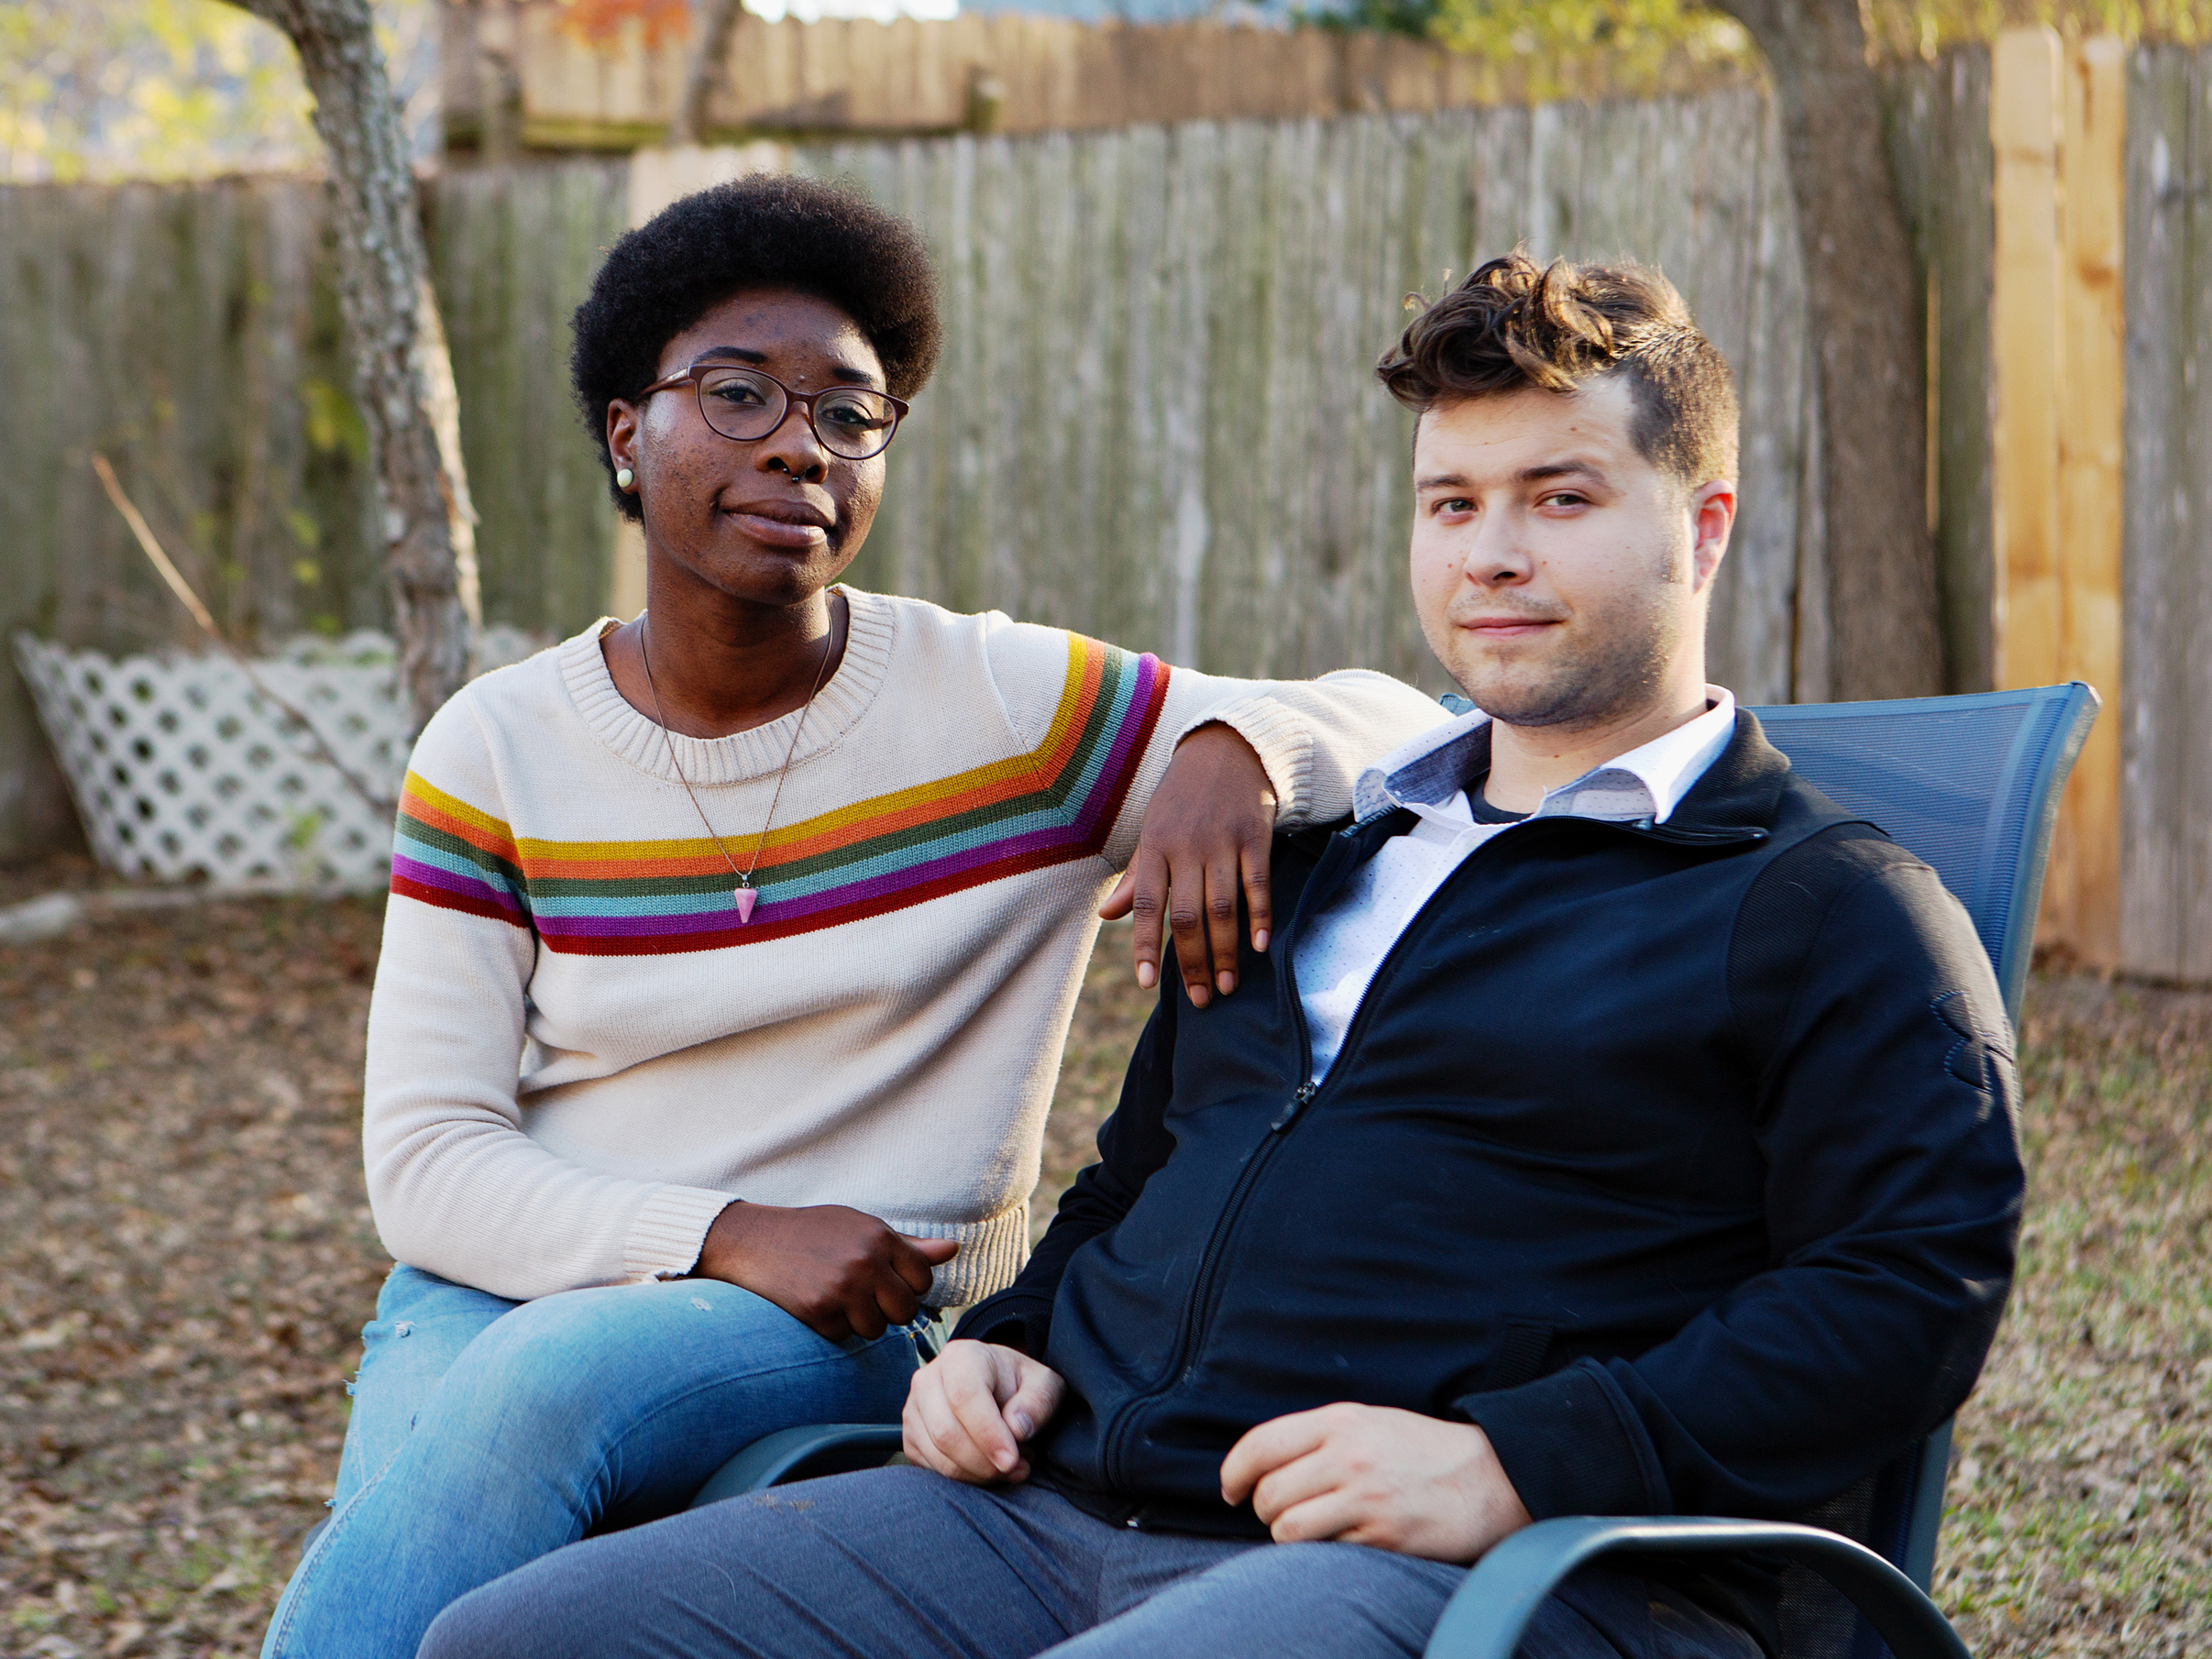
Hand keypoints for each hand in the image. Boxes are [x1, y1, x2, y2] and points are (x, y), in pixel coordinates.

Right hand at [692, 1202, 958, 1342]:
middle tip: (865, 1294)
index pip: (923, 1280)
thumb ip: (907, 1245)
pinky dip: (834, 1326)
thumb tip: (953, 1250)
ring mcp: (841, 1289)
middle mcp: (865, 1263)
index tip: (888, 1280)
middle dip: (889, 1309)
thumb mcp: (861, 1226)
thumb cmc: (814, 1231)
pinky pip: (844, 1336)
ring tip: (840, 1297)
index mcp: (880, 1237)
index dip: (908, 1285)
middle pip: (905, 1311)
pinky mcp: (817, 1312)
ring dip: (862, 1321)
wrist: (755, 1239)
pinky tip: (819, 1303)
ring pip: (876, 1330)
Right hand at [902, 1338, 1066, 1483]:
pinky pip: (931, 1469)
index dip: (988, 1434)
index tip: (1012, 1460)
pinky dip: (963, 1478)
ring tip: (1009, 1468)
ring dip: (977, 1473)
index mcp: (961, 1357)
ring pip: (937, 1454)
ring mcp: (914, 1409)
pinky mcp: (911, 1437)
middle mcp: (928, 1379)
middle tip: (1017, 1469)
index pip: (964, 1397)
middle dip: (984, 1462)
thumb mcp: (1044, 1385)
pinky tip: (987, 1469)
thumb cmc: (1021, 1385)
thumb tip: (1016, 1428)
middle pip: (946, 1431)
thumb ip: (1036, 1403)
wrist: (998, 1386)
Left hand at [1100, 722, 1275, 1007]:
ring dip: (1224, 951)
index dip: (1146, 946)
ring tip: (1225, 987)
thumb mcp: (1153, 829)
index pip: (1147, 904)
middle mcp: (1187, 847)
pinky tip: (1259, 947)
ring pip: (1223, 907)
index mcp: (1155, 846)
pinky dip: (1260, 917)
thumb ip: (1136, 876)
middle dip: (1192, 962)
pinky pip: (1258, 884)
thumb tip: (1107, 915)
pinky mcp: (1255, 837)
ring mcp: (1223, 842)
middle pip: (1188, 915)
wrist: (1228, 748)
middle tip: (1199, 1000)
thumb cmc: (1183, 799)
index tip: (1146, 985)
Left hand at [1219, 1403, 1532, 1562]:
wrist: (1492, 1478)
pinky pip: (1325, 1552)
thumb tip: (1260, 1465)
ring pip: (1287, 1527)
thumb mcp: (1368, 1423)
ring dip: (1288, 1535)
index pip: (1261, 1444)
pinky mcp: (1383, 1536)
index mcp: (1341, 1421)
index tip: (1231, 1490)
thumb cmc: (1422, 1451)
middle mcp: (1348, 1456)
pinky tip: (1343, 1540)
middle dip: (1265, 1509)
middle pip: (1269, 1493)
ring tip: (1310, 1530)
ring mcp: (1365, 1497)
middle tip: (1283, 1512)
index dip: (1234, 1472)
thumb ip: (1317, 1438)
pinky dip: (1324, 1552)